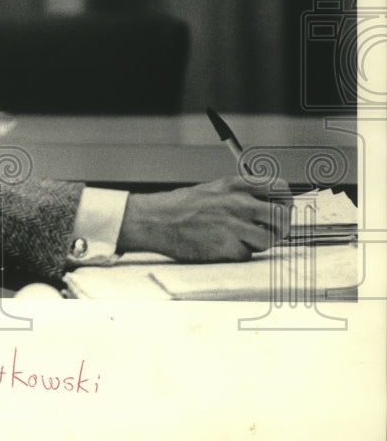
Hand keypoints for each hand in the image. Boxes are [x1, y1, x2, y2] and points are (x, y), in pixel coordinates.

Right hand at [117, 176, 291, 261]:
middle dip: (280, 228)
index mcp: (235, 185)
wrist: (154, 220)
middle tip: (270, 232)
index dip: (285, 202)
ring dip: (259, 244)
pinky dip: (237, 254)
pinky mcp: (226, 247)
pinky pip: (246, 255)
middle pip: (282, 217)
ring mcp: (233, 225)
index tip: (281, 209)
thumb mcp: (212, 189)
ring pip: (269, 240)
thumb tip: (267, 206)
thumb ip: (240, 194)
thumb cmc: (179, 207)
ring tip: (241, 240)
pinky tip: (222, 247)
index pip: (280, 188)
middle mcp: (237, 203)